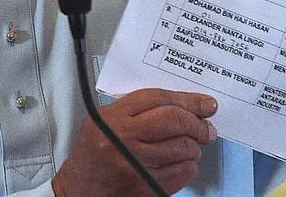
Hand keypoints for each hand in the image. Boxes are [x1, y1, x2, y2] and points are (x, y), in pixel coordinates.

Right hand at [52, 88, 218, 196]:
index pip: (158, 98)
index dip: (187, 99)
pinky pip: (182, 172)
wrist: (78, 190)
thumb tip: (180, 104)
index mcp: (113, 118)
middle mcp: (125, 139)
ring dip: (194, 146)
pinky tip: (183, 163)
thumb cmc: (92, 154)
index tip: (204, 103)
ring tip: (192, 146)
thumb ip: (134, 109)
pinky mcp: (147, 187)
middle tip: (207, 128)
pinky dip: (189, 166)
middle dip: (198, 123)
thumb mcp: (102, 120)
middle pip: (174, 120)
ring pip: (183, 147)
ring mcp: (137, 165)